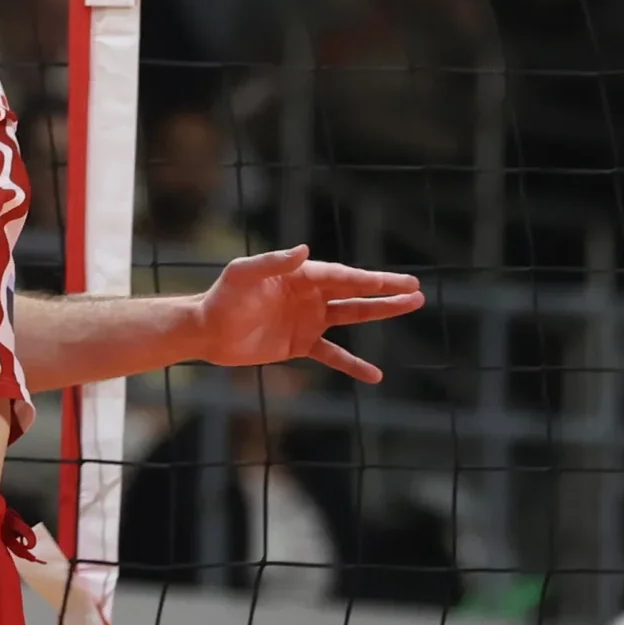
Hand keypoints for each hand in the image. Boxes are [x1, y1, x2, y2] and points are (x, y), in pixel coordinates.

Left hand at [192, 244, 423, 382]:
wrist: (206, 330)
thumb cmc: (223, 296)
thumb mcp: (244, 274)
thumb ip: (273, 262)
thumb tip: (304, 249)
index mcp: (301, 275)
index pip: (342, 277)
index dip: (369, 280)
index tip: (396, 282)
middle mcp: (310, 295)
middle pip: (355, 293)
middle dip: (386, 291)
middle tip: (416, 289)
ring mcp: (309, 320)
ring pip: (353, 316)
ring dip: (380, 312)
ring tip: (411, 306)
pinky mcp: (301, 344)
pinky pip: (333, 355)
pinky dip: (353, 364)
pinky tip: (376, 375)